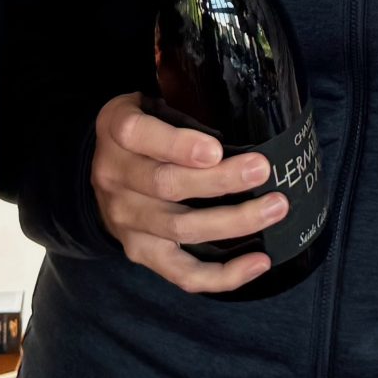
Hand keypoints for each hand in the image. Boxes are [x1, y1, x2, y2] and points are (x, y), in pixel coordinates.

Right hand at [90, 93, 281, 294]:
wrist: (103, 170)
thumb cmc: (145, 129)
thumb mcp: (148, 102)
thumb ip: (179, 102)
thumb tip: (240, 109)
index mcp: (117, 130)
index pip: (140, 135)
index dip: (178, 146)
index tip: (216, 150)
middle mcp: (114, 176)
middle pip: (167, 185)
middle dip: (220, 181)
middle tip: (262, 171)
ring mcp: (125, 220)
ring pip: (181, 228)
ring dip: (233, 222)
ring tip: (274, 208)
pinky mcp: (140, 252)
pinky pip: (182, 273)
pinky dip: (223, 275)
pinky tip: (259, 262)